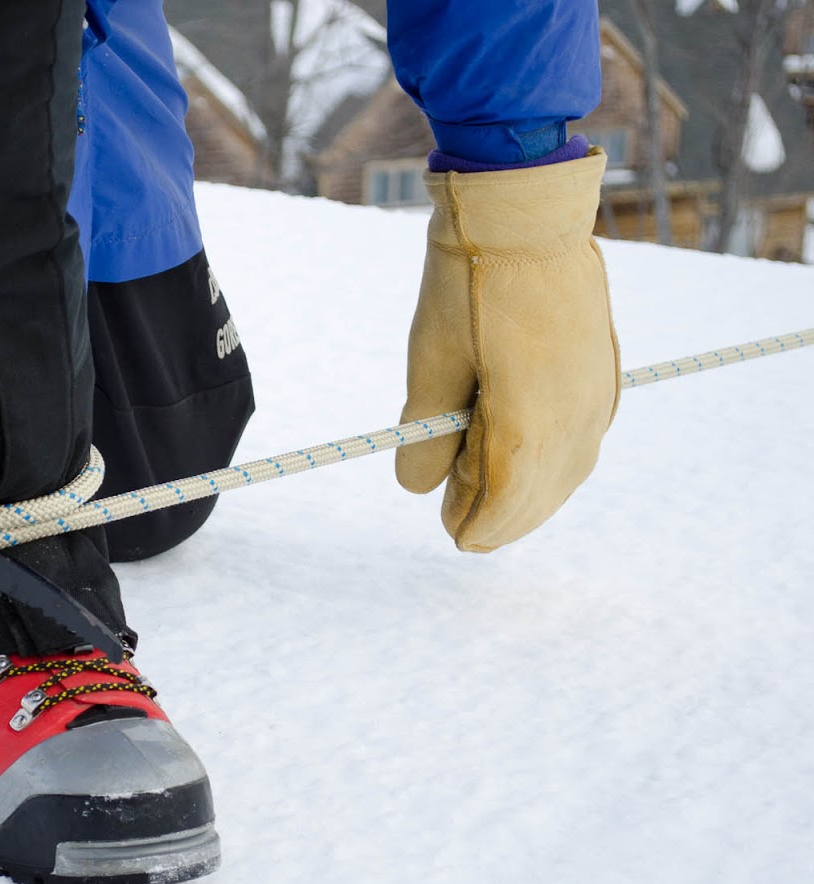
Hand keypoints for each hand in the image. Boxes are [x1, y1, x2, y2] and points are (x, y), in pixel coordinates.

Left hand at [394, 148, 619, 551]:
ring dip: (526, 489)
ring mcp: (598, 396)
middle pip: (540, 495)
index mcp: (533, 420)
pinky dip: (549, 459)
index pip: (508, 502)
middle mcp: (578, 417)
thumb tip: (417, 487)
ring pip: (566, 470)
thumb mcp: (430, 361)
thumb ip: (426, 432)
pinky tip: (520, 453)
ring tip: (480, 486)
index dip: (477, 523)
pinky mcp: (605, 376)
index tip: (450, 529)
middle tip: (455, 514)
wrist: (527, 214)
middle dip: (498, 512)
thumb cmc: (470, 283)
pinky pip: (580, 439)